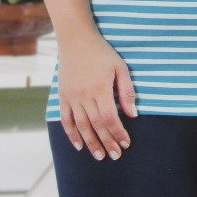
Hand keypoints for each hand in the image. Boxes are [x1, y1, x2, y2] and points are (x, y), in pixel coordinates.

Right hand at [58, 30, 136, 160]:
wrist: (76, 40)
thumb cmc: (102, 52)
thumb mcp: (120, 67)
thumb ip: (127, 91)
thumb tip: (133, 115)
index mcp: (100, 88)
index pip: (110, 118)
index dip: (118, 133)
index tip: (126, 143)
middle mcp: (84, 95)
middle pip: (96, 125)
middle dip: (107, 142)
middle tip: (115, 156)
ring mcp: (71, 97)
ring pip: (81, 126)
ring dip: (91, 143)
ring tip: (100, 156)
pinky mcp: (62, 96)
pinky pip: (66, 119)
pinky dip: (71, 134)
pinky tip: (79, 145)